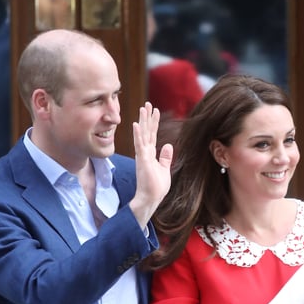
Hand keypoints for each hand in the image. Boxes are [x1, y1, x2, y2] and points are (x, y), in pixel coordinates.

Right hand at [130, 102, 173, 228]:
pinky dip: (138, 134)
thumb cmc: (156, 187)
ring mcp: (143, 156)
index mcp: (151, 154)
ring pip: (143, 134)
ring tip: (143, 108)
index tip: (155, 110)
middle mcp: (145, 153)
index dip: (154, 123)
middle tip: (148, 103)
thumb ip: (165, 157)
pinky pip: (139, 145)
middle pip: (147, 131)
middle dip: (148, 117)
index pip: (152, 135)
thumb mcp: (164, 169)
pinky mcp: (142, 161)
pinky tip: (136, 124)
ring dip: (143, 121)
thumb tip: (168, 145)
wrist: (150, 199)